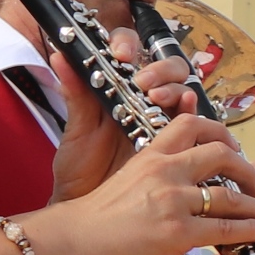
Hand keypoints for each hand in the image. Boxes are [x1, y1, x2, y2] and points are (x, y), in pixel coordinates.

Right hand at [37, 108, 254, 254]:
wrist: (68, 247)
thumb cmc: (91, 222)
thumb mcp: (122, 183)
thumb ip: (149, 176)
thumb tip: (166, 181)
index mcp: (150, 156)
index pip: (192, 125)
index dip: (220, 133)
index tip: (234, 148)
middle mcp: (165, 172)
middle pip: (222, 153)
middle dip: (247, 169)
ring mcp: (173, 201)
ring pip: (233, 195)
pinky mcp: (178, 232)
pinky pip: (229, 228)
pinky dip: (254, 231)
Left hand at [42, 33, 194, 201]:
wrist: (90, 210)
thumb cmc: (80, 172)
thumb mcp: (76, 132)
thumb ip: (75, 94)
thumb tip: (59, 55)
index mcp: (116, 92)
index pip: (129, 52)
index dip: (129, 45)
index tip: (120, 55)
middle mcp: (143, 101)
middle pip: (164, 69)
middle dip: (159, 68)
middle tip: (144, 82)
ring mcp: (162, 120)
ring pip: (181, 89)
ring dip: (175, 87)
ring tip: (159, 97)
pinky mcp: (178, 143)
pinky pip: (193, 122)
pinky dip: (194, 110)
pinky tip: (188, 107)